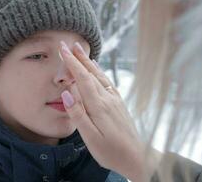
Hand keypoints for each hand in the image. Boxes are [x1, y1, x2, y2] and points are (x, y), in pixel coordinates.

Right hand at [59, 41, 154, 181]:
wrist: (138, 158)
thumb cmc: (111, 152)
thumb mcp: (91, 138)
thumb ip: (78, 115)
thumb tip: (67, 92)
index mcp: (98, 106)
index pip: (83, 79)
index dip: (72, 63)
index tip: (63, 49)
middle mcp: (107, 99)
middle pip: (91, 74)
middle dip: (79, 58)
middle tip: (69, 43)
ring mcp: (115, 100)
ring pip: (99, 76)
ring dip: (88, 62)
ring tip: (80, 51)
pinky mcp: (119, 104)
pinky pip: (107, 82)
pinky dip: (99, 72)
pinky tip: (97, 69)